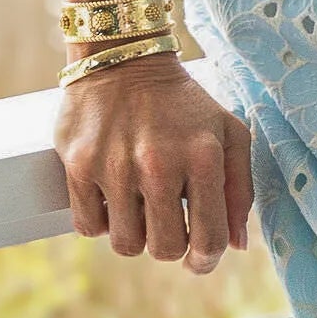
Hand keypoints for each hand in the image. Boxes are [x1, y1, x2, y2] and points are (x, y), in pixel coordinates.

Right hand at [56, 50, 254, 271]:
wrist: (124, 57)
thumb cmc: (183, 102)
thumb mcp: (228, 132)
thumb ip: (239, 189)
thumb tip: (234, 245)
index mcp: (204, 159)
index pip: (209, 240)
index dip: (206, 260)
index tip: (199, 259)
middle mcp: (159, 166)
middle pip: (165, 249)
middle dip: (170, 245)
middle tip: (166, 223)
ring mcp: (115, 167)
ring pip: (125, 244)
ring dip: (134, 234)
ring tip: (138, 206)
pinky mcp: (78, 165)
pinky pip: (88, 226)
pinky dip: (101, 221)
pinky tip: (111, 198)